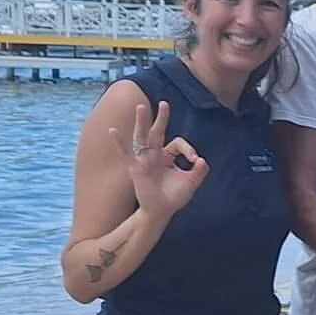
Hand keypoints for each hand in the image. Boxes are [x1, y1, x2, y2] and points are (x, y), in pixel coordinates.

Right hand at [117, 96, 208, 215]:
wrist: (161, 212)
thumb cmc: (174, 197)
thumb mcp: (190, 183)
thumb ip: (199, 172)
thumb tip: (203, 160)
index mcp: (168, 156)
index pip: (178, 143)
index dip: (188, 149)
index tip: (195, 160)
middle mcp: (155, 154)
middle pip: (158, 132)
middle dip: (161, 118)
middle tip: (164, 103)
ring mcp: (145, 159)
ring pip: (143, 137)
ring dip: (142, 122)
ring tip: (141, 107)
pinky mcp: (136, 168)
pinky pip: (126, 153)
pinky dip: (119, 142)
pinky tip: (112, 130)